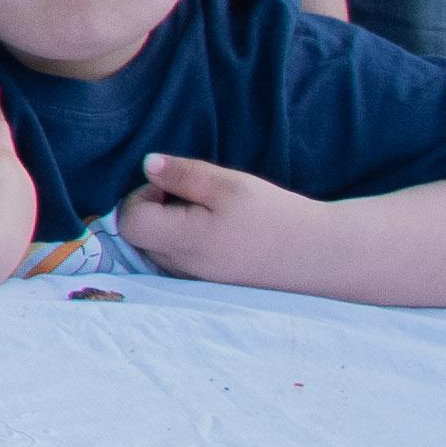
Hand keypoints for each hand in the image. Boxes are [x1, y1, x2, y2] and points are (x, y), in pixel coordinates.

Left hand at [118, 151, 316, 284]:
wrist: (316, 255)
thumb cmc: (273, 215)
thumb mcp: (229, 185)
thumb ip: (183, 174)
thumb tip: (146, 164)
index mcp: (183, 241)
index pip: (129, 221)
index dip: (142, 195)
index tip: (173, 185)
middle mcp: (179, 266)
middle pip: (138, 235)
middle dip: (153, 209)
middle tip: (190, 196)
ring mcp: (192, 278)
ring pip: (154, 247)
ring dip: (167, 224)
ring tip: (206, 212)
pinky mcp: (206, 282)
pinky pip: (174, 258)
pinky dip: (182, 239)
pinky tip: (213, 229)